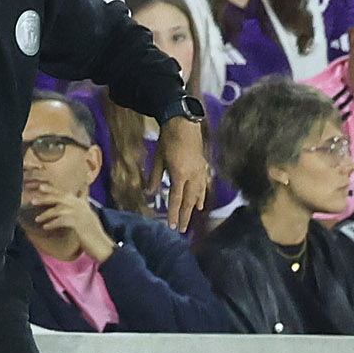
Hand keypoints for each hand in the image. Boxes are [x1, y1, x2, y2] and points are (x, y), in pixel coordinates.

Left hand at [24, 182, 113, 261]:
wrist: (102, 244)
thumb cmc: (93, 233)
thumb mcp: (88, 216)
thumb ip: (82, 205)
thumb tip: (76, 197)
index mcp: (82, 204)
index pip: (66, 193)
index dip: (53, 189)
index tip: (41, 186)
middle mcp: (81, 206)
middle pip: (60, 198)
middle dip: (46, 197)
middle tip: (33, 199)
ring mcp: (80, 214)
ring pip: (59, 209)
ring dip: (46, 214)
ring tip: (37, 219)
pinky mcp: (78, 224)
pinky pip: (61, 221)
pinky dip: (52, 223)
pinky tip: (46, 227)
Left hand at [153, 114, 208, 232]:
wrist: (183, 122)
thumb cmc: (168, 140)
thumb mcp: (158, 159)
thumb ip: (154, 178)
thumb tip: (149, 194)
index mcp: (180, 174)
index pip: (176, 199)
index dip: (173, 214)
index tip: (172, 226)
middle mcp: (192, 175)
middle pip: (189, 201)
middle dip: (185, 216)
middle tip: (182, 229)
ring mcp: (200, 171)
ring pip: (198, 194)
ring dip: (194, 208)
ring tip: (192, 218)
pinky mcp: (203, 166)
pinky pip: (203, 186)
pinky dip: (202, 196)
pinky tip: (201, 202)